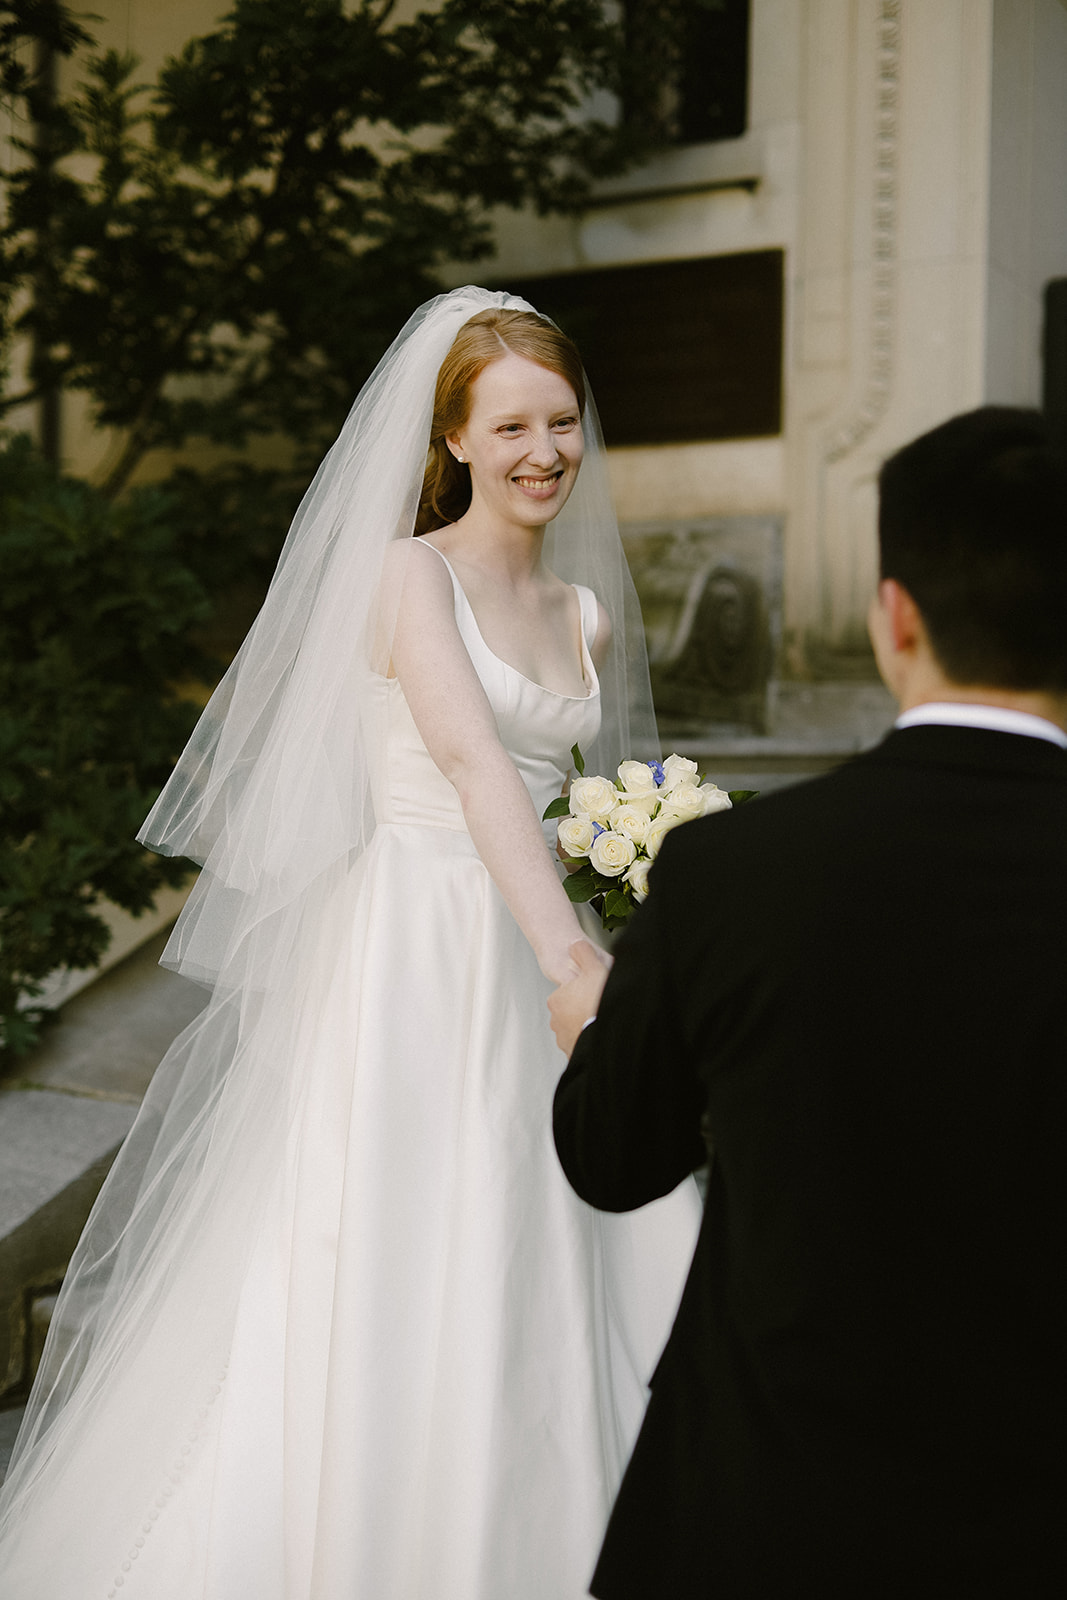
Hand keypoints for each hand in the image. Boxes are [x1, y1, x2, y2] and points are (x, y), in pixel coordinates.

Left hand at [548, 939, 611, 1056]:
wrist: (609, 1032)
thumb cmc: (598, 1001)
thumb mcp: (593, 966)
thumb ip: (583, 952)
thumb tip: (576, 944)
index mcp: (557, 1000)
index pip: (570, 991)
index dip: (586, 989)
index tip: (596, 991)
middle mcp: (557, 1021)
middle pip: (574, 1011)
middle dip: (586, 1009)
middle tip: (600, 1006)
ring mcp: (564, 1039)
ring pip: (578, 1028)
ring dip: (588, 1025)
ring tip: (602, 1020)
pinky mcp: (574, 1054)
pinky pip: (583, 1044)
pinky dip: (591, 1040)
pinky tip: (602, 1033)